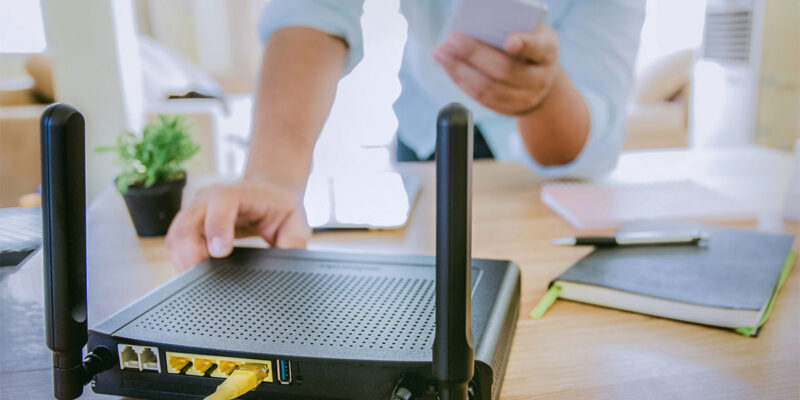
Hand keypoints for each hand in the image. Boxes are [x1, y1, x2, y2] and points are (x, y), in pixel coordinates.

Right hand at [165, 180, 310, 270]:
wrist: (268, 192)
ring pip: (177, 235)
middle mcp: (209, 198)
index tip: (220, 252)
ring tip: (201, 279)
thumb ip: (294, 242)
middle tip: (204, 278)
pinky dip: (181, 259)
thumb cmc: (279, 207)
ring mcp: (195, 209)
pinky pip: (175, 242)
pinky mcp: (188, 223)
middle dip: (191, 253)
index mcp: (238, 193)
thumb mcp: (296, 221)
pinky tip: (197, 272)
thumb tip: (291, 263)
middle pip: (188, 222)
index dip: (217, 227)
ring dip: (184, 260)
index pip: (220, 202)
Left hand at [433, 27, 559, 115]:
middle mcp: (540, 78)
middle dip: (474, 54)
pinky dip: (461, 81)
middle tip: (451, 40)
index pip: (537, 48)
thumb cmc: (530, 47)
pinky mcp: (508, 110)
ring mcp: (525, 98)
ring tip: (441, 53)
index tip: (510, 42)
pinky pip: (481, 98)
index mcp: (547, 51)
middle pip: (505, 70)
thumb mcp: (531, 32)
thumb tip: (475, 25)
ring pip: (489, 88)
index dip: (524, 45)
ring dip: (460, 70)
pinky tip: (448, 67)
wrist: (542, 79)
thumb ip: (512, 29)